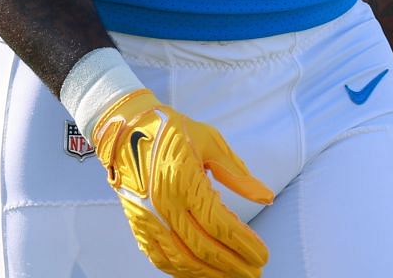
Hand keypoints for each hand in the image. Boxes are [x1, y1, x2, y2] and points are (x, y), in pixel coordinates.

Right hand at [92, 88, 272, 277]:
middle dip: (233, 265)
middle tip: (255, 272)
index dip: (243, 244)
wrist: (125, 130)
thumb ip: (237, 174)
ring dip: (210, 273)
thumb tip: (266, 197)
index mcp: (183, 181)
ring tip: (232, 276)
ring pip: (182, 259)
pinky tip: (200, 272)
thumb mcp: (210, 142)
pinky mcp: (139, 224)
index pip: (219, 224)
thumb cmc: (171, 130)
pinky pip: (161, 258)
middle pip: (203, 248)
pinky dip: (182, 271)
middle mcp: (164, 205)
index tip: (263, 255)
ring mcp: (148, 218)